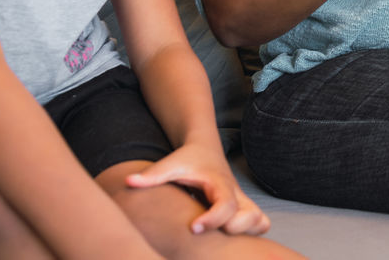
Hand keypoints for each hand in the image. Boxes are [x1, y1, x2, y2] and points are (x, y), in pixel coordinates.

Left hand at [126, 144, 270, 234]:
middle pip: (249, 216)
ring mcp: (241, 202)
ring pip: (260, 222)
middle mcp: (235, 194)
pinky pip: (260, 224)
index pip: (225, 204)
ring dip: (246, 232)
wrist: (205, 149)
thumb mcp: (171, 164)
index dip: (213, 219)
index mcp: (219, 184)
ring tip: (222, 239)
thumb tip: (129, 182)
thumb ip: (152, 174)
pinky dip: (252, 232)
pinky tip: (229, 239)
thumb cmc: (188, 160)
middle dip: (233, 229)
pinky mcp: (242, 209)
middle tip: (208, 232)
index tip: (194, 228)